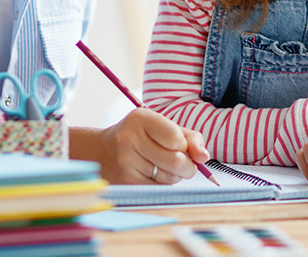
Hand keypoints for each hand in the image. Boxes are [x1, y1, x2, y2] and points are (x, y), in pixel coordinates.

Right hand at [95, 108, 209, 184]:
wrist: (104, 152)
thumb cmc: (142, 137)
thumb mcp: (164, 127)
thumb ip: (190, 138)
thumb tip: (204, 157)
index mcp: (141, 119)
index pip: (176, 139)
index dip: (184, 145)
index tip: (179, 144)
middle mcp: (129, 139)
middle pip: (176, 162)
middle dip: (188, 166)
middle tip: (184, 163)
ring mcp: (125, 162)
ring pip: (169, 178)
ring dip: (175, 175)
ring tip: (162, 165)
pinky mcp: (125, 182)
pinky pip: (159, 188)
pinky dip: (163, 184)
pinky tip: (152, 174)